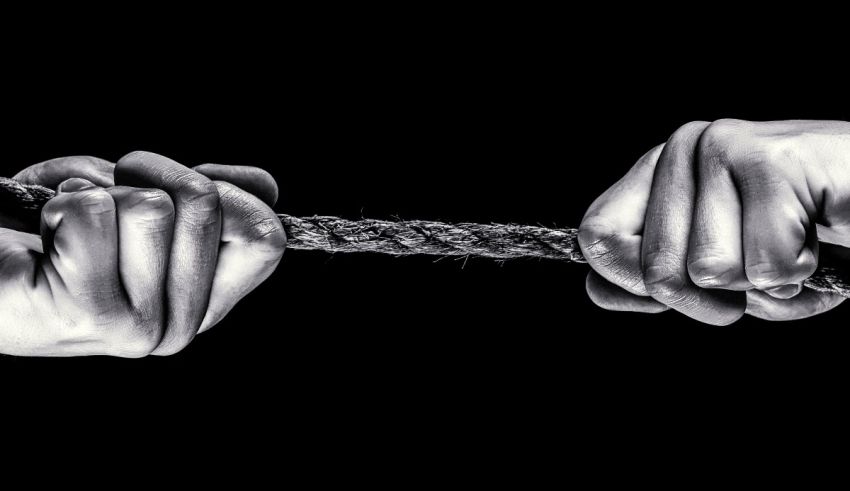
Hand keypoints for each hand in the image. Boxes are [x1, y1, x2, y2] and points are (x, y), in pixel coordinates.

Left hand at [0, 151, 284, 355]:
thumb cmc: (56, 231)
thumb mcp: (147, 200)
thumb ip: (212, 192)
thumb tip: (265, 186)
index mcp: (203, 303)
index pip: (265, 238)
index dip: (227, 189)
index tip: (174, 183)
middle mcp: (181, 326)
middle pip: (206, 204)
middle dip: (149, 174)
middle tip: (109, 194)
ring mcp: (141, 329)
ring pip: (150, 207)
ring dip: (100, 193)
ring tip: (69, 225)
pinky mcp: (90, 314)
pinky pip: (94, 214)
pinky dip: (60, 203)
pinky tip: (46, 239)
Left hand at [578, 120, 849, 323]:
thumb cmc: (801, 240)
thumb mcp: (717, 273)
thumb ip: (653, 280)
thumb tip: (595, 289)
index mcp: (659, 171)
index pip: (596, 236)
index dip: (630, 281)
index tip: (684, 290)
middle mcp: (683, 148)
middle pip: (655, 270)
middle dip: (712, 300)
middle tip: (756, 272)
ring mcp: (724, 146)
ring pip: (709, 270)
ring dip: (760, 284)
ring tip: (791, 244)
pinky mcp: (774, 158)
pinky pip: (766, 266)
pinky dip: (803, 273)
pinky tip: (817, 232)